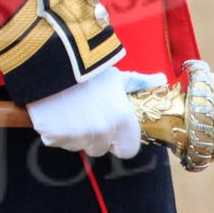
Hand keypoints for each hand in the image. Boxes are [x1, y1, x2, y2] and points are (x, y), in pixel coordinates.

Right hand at [26, 66, 161, 158]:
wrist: (52, 62)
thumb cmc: (88, 69)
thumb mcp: (116, 75)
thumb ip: (139, 83)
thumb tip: (161, 80)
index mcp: (121, 120)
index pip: (129, 150)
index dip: (121, 141)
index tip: (114, 129)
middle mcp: (101, 133)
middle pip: (101, 148)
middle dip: (96, 137)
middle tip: (88, 113)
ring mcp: (76, 137)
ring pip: (79, 145)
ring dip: (76, 134)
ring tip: (70, 109)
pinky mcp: (54, 137)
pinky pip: (58, 141)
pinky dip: (56, 131)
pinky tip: (56, 111)